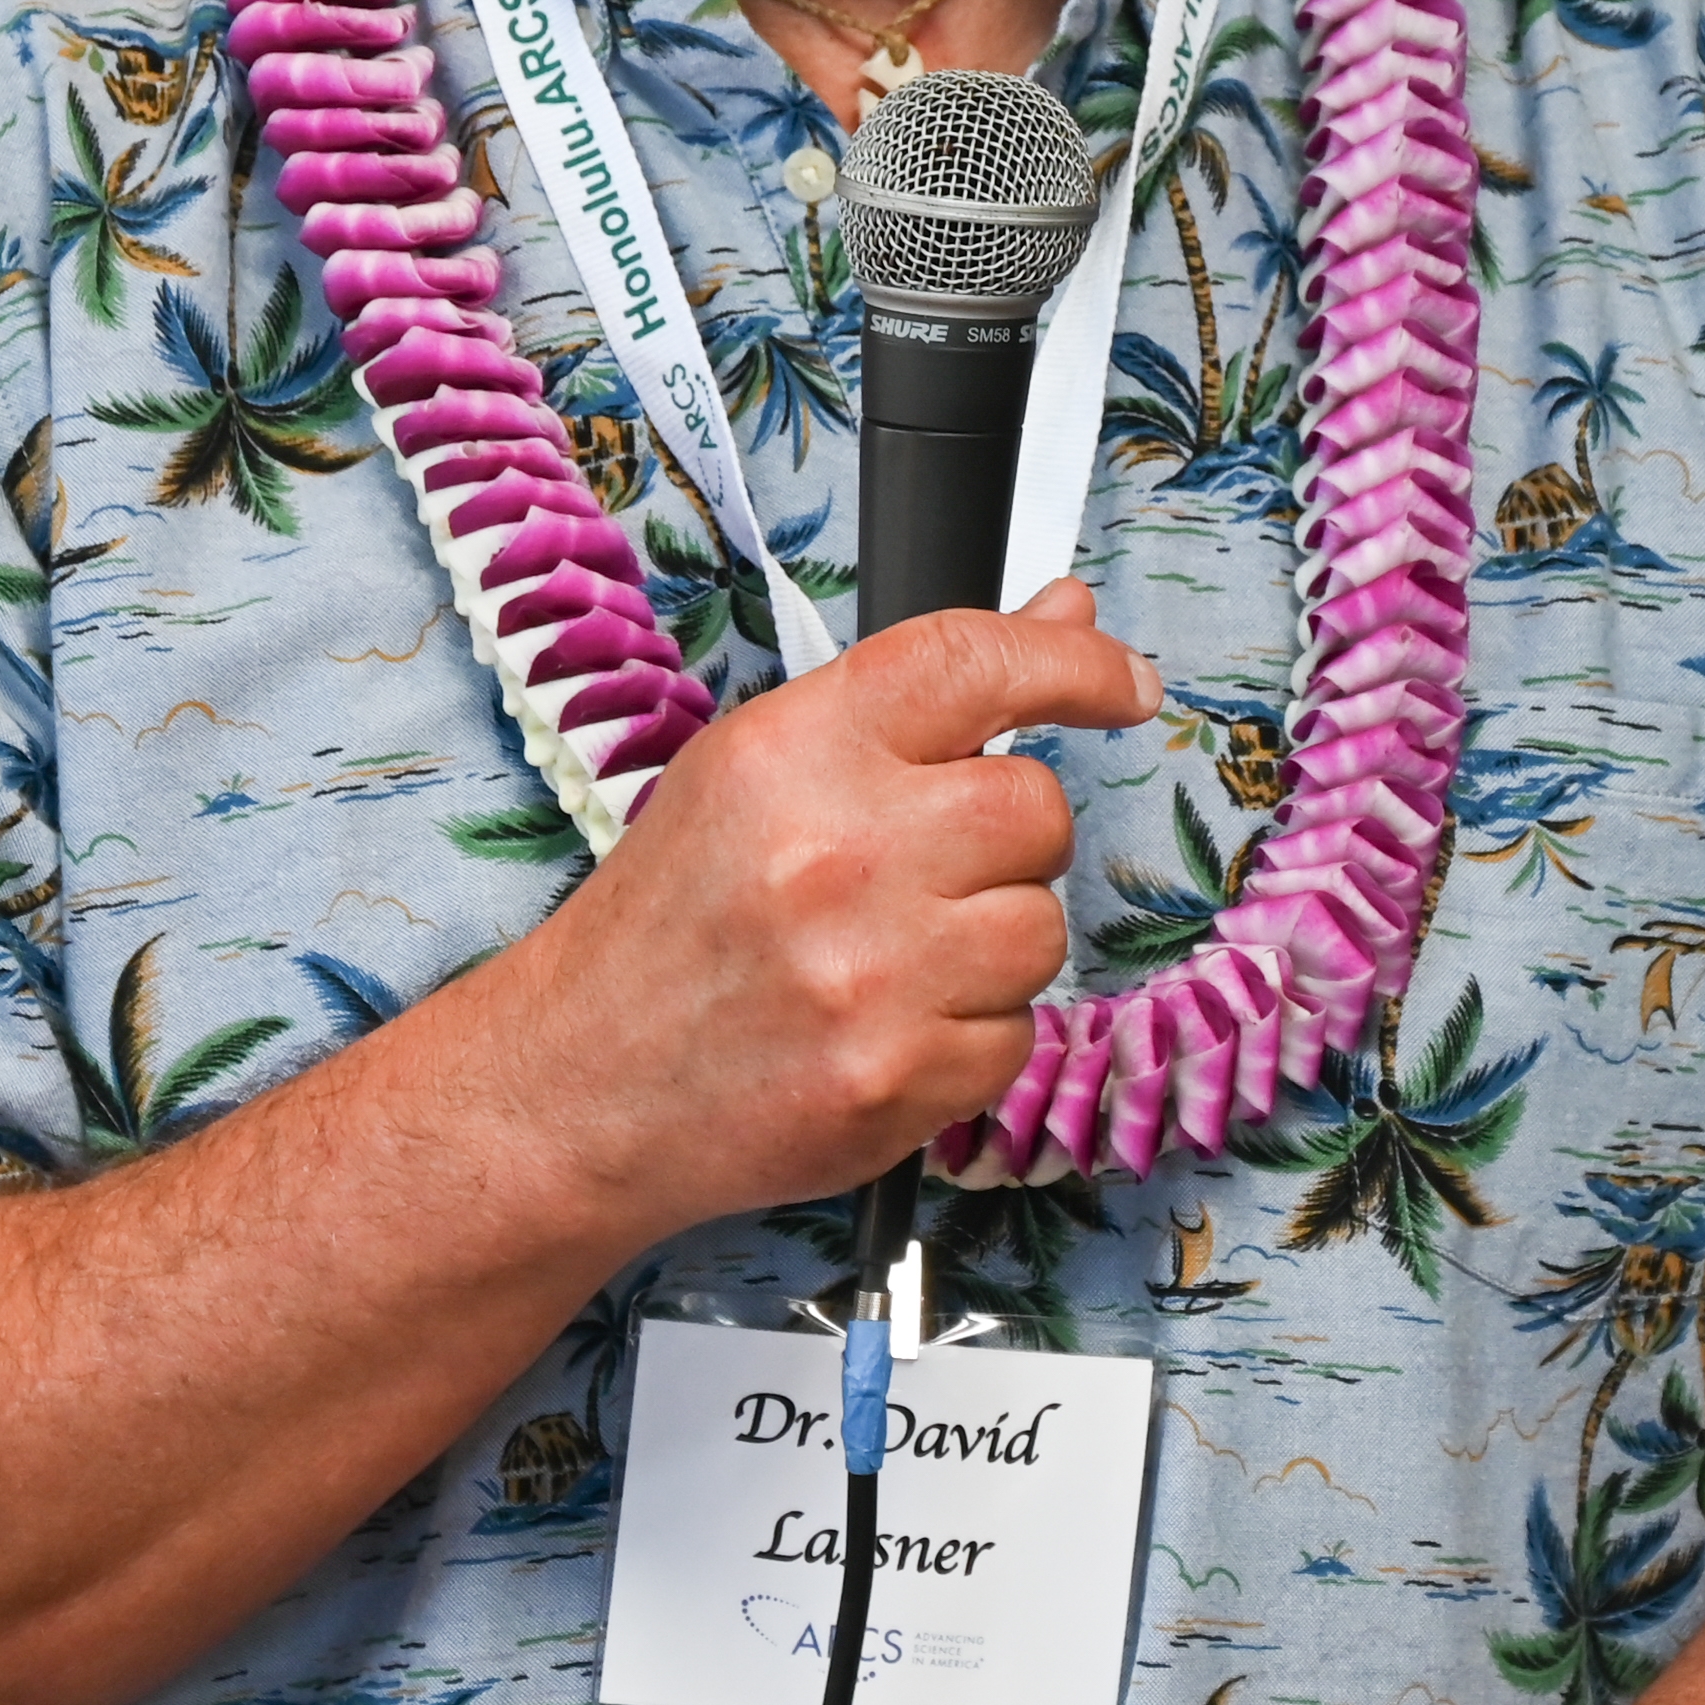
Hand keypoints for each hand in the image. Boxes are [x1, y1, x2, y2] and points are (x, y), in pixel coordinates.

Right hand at [467, 577, 1148, 1234]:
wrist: (582, 1084)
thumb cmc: (674, 922)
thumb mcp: (761, 771)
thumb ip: (917, 698)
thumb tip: (1065, 619)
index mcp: (792, 751)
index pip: (973, 663)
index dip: (1074, 666)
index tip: (1122, 683)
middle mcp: (834, 851)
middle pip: (1033, 808)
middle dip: (1008, 839)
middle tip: (934, 868)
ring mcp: (870, 974)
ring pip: (1040, 928)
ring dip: (991, 944)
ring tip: (895, 958)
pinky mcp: (895, 1079)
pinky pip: (1015, 1038)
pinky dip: (968, 1038)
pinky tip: (888, 1028)